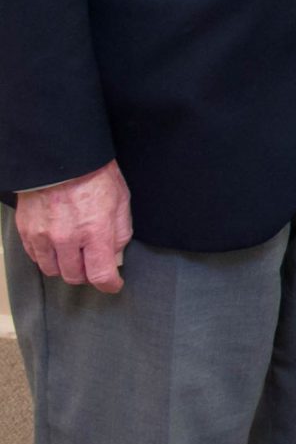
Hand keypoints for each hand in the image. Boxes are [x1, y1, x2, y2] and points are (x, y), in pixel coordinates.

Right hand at [15, 161, 133, 292]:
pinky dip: (48, 257)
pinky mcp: (27, 231)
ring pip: (53, 270)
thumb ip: (120, 233)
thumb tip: (116, 256)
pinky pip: (36, 257)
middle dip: (87, 274)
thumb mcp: (121, 201)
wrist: (62, 158)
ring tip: (74, 254)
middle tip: (93, 264)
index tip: (114, 284)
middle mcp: (67, 238)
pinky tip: (57, 246)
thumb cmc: (95, 176)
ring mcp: (43, 236)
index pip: (100, 274)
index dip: (109, 284)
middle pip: (74, 276)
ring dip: (65, 267)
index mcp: (95, 230)